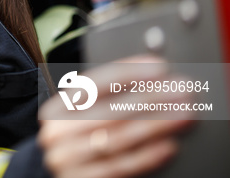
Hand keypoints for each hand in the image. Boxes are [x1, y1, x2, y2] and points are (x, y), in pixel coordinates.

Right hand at [38, 56, 195, 177]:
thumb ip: (107, 97)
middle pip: (109, 110)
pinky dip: (147, 155)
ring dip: (155, 125)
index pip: (94, 83)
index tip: (159, 67)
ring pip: (117, 138)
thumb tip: (152, 77)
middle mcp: (57, 132)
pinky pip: (121, 167)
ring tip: (182, 115)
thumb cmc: (76, 139)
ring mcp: (68, 159)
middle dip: (150, 98)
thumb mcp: (81, 114)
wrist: (51, 175)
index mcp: (56, 108)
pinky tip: (168, 145)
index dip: (128, 72)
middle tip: (180, 91)